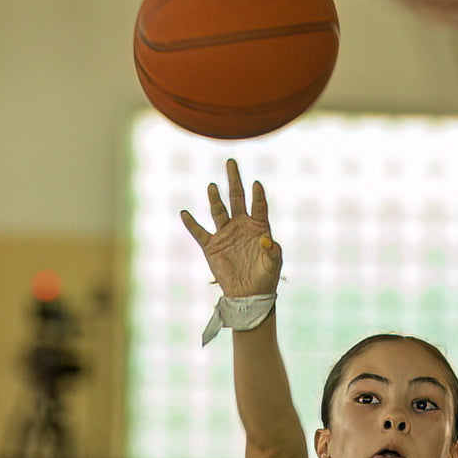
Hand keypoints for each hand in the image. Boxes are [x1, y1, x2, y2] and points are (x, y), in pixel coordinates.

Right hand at [180, 158, 280, 297]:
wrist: (248, 295)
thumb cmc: (265, 277)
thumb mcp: (273, 264)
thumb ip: (273, 251)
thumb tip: (267, 240)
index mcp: (258, 227)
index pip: (258, 206)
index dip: (258, 195)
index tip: (256, 184)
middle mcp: (241, 226)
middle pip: (236, 198)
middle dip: (234, 180)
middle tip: (231, 162)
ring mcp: (225, 234)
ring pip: (218, 211)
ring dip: (215, 199)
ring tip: (212, 186)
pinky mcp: (211, 246)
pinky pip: (199, 232)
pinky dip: (191, 224)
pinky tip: (184, 213)